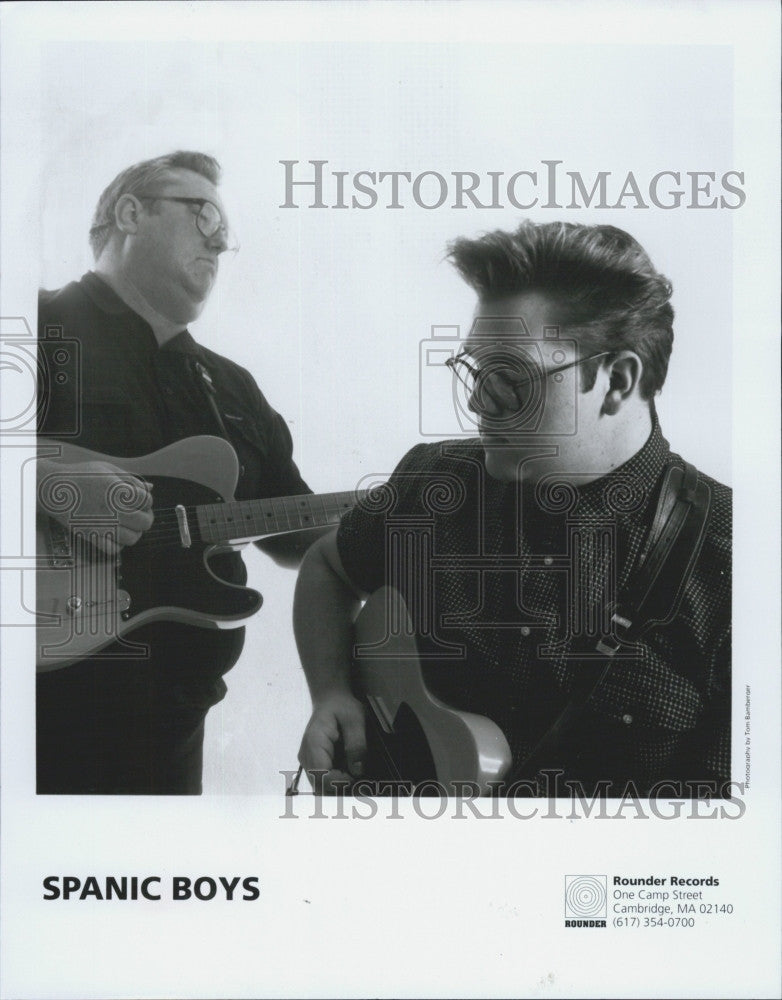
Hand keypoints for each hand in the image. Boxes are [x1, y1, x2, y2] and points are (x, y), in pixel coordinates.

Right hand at [38, 459, 154, 554]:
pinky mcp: (92, 536)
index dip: (146, 499)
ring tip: (128, 523)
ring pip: (133, 538)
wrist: (53, 488)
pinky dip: (118, 544)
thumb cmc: (80, 475)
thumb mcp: (108, 469)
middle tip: (139, 513)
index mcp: (117, 491)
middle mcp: (112, 510)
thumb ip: (131, 479)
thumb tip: (151, 488)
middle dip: (146, 516)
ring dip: (135, 531)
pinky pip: (114, 549)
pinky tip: (115, 533)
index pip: (147, 501)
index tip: (139, 498)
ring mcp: (102, 525)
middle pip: (145, 522)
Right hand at [298, 691, 366, 793]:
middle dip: (341, 788)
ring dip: (340, 787)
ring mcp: (308, 762)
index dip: (339, 783)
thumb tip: (358, 771)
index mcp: (314, 743)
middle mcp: (306, 756)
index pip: (321, 775)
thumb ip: (357, 744)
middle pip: (319, 785)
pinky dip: (338, 782)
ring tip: (358, 778)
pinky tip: (351, 774)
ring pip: (321, 787)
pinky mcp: (314, 764)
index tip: (357, 777)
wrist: (330, 700)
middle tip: (362, 783)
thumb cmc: (342, 706)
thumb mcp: (355, 719)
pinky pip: (324, 781)